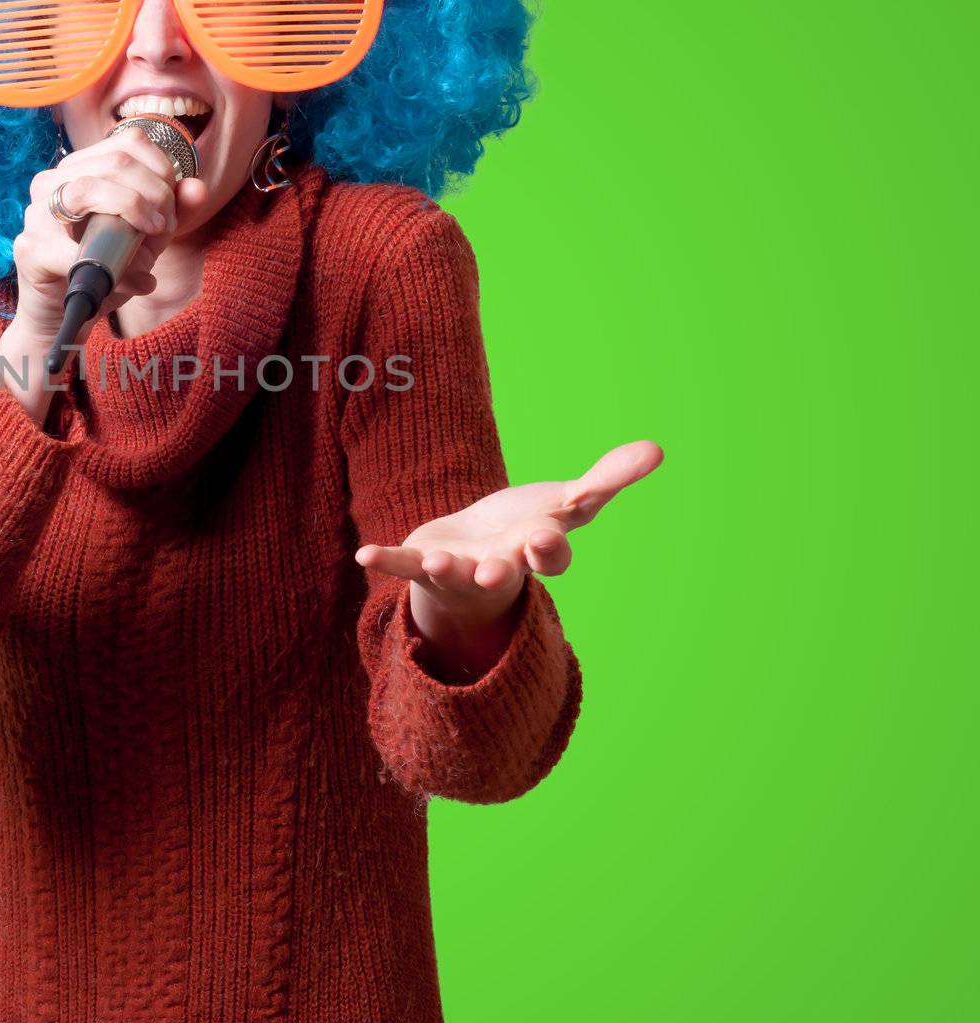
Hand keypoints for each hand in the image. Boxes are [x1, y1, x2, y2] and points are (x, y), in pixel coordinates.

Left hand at [354, 439, 664, 678]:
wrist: (479, 558)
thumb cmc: (530, 528)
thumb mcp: (570, 503)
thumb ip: (610, 478)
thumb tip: (658, 448)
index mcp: (538, 550)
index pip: (552, 554)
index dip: (551, 548)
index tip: (549, 536)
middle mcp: (501, 567)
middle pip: (507, 573)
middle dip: (505, 571)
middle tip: (504, 571)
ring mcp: (461, 569)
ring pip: (454, 573)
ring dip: (447, 568)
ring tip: (440, 560)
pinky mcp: (424, 563)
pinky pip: (403, 565)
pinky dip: (385, 560)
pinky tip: (363, 554)